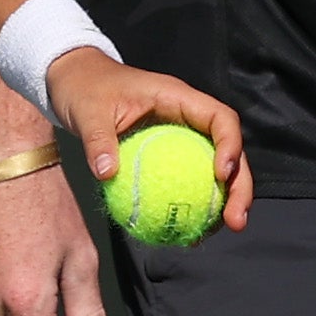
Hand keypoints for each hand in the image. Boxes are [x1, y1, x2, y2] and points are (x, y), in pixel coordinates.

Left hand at [47, 49, 252, 235]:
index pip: (220, 118)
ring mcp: (181, 138)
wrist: (75, 81)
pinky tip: (187, 234)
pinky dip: (192, 206)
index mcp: (178, 98)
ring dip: (223, 202)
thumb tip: (108, 173)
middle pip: (229, 151)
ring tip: (216, 233)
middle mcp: (187, 118)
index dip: (230, 145)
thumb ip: (98, 140)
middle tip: (235, 220)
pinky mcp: (169, 156)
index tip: (221, 176)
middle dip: (239, 186)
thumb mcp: (88, 112)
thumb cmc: (86, 89)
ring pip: (214, 170)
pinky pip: (188, 181)